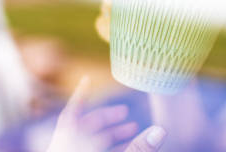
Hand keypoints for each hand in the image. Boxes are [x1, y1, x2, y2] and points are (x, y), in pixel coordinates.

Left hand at [47, 76, 165, 151]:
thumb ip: (138, 149)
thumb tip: (161, 130)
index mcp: (71, 145)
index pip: (72, 114)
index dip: (80, 96)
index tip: (86, 80)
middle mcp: (65, 150)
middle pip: (82, 129)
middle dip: (107, 120)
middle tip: (128, 117)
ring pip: (84, 144)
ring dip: (107, 137)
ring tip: (130, 134)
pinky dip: (102, 150)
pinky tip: (122, 151)